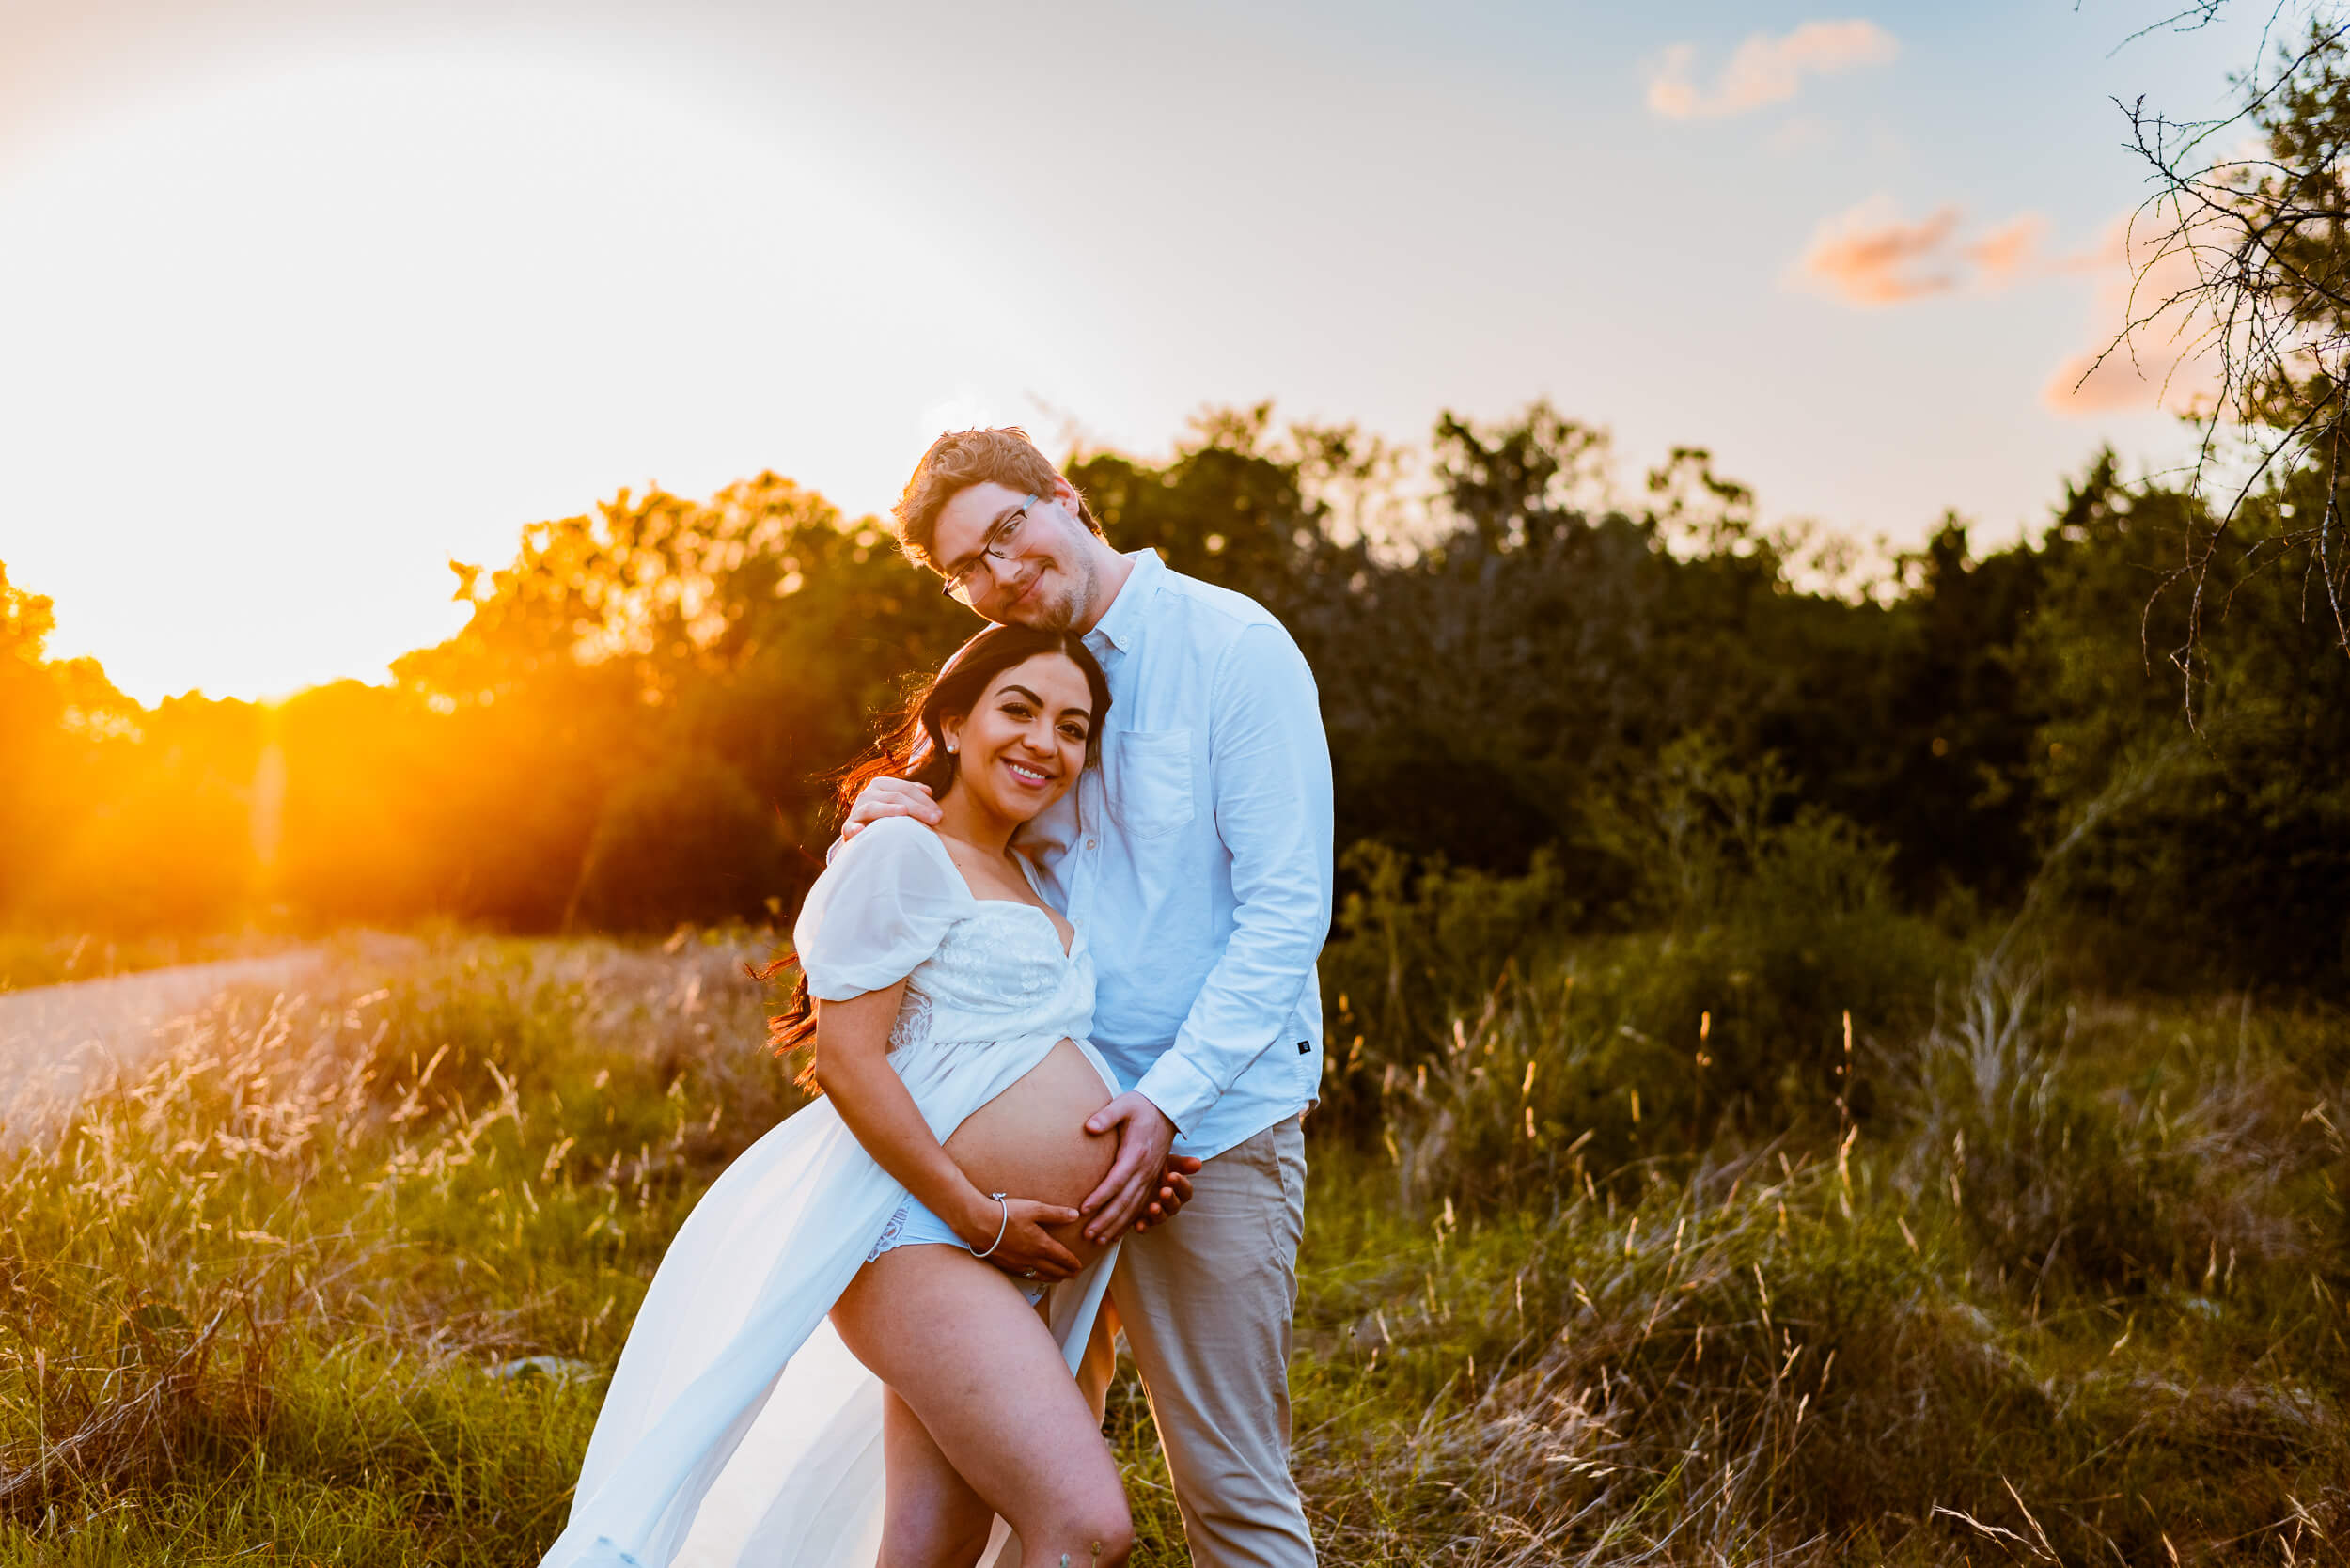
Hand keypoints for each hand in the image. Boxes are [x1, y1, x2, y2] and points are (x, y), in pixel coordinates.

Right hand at [841, 776, 942, 839]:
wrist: (862, 835)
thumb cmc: (886, 818)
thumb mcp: (899, 803)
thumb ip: (913, 795)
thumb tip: (929, 791)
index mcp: (881, 784)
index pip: (907, 789)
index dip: (925, 800)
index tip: (940, 815)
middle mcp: (868, 793)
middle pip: (895, 797)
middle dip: (917, 808)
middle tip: (935, 820)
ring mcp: (857, 810)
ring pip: (873, 807)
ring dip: (888, 810)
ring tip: (903, 813)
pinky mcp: (848, 827)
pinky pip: (850, 827)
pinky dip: (855, 828)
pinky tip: (862, 831)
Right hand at [966, 1195, 1083, 1281]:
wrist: (978, 1224)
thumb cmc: (1006, 1214)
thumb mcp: (1035, 1209)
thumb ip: (1056, 1213)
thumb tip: (1075, 1215)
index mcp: (1041, 1245)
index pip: (1062, 1257)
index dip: (1072, 1262)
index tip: (1079, 1266)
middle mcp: (1031, 1258)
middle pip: (1053, 1269)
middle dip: (1065, 1273)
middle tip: (1073, 1276)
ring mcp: (1017, 1264)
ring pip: (1039, 1275)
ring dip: (1051, 1278)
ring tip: (1058, 1279)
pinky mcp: (1005, 1265)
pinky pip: (1024, 1275)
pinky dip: (1034, 1277)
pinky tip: (1033, 1275)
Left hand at [1079, 1093, 1179, 1243]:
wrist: (1167, 1109)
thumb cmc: (1141, 1106)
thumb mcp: (1124, 1104)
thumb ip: (1107, 1116)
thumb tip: (1089, 1127)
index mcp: (1136, 1153)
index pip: (1115, 1180)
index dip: (1100, 1196)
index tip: (1083, 1209)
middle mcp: (1145, 1170)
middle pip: (1124, 1201)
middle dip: (1106, 1220)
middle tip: (1087, 1236)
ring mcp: (1150, 1177)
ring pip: (1133, 1208)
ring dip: (1116, 1226)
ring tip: (1098, 1241)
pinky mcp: (1151, 1180)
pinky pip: (1140, 1206)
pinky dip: (1128, 1222)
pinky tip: (1116, 1234)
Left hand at [1133, 1155, 1202, 1232]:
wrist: (1135, 1173)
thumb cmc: (1155, 1167)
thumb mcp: (1167, 1162)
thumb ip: (1181, 1164)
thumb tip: (1198, 1164)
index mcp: (1178, 1190)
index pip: (1185, 1190)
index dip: (1181, 1184)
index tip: (1172, 1176)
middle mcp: (1169, 1204)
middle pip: (1174, 1205)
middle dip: (1170, 1199)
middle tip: (1165, 1192)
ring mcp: (1157, 1213)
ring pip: (1161, 1217)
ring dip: (1158, 1214)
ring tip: (1153, 1208)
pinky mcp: (1143, 1220)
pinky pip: (1144, 1226)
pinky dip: (1143, 1227)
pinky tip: (1138, 1225)